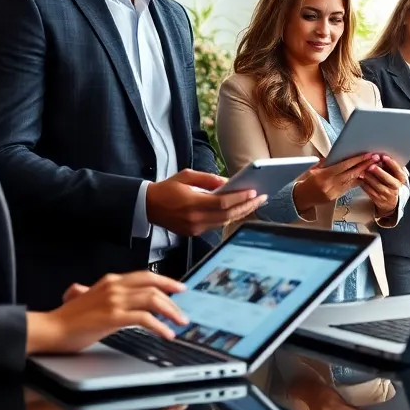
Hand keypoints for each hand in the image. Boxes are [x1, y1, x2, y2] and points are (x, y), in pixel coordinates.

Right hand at [26, 271, 186, 354]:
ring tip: (179, 322)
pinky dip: (159, 325)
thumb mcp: (86, 299)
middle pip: (153, 286)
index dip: (165, 281)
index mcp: (110, 281)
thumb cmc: (66, 319)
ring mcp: (114, 300)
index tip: (179, 288)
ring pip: (152, 299)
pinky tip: (165, 333)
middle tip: (183, 311)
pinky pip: (144, 318)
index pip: (145, 276)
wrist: (50, 329)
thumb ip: (97, 294)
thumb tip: (95, 292)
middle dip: (173, 298)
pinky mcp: (113, 316)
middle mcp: (114, 286)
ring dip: (170, 311)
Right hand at [146, 168, 266, 235]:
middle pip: (227, 215)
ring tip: (255, 203)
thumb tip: (228, 182)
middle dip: (247, 206)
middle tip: (262, 198)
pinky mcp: (193, 233)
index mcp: (192, 203)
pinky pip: (216, 225)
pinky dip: (229, 217)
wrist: (147, 206)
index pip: (222, 203)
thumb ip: (208, 179)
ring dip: (241, 212)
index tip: (254, 192)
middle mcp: (194, 219)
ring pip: (224, 222)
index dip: (240, 198)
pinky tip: (239, 209)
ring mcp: (194, 228)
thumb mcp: (186, 176)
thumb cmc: (167, 188)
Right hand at [293, 154, 378, 210]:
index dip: (357, 160)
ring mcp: (334, 191)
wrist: (300, 198)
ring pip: (352, 181)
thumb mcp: (313, 169)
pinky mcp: (336, 197)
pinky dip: (357, 181)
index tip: (367, 155)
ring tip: (374, 166)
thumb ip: (325, 162)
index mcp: (324, 175)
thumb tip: (335, 155)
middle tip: (376, 159)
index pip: (344, 166)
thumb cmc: (306, 182)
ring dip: (364, 173)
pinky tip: (365, 176)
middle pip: (351, 173)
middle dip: (365, 165)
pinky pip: (349, 187)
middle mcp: (330, 184)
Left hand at [364, 155, 408, 218]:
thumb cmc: (391, 181)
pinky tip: (361, 179)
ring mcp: (387, 194)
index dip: (391, 163)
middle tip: (372, 166)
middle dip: (380, 172)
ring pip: (378, 186)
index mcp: (401, 178)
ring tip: (363, 171)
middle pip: (389, 180)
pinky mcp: (379, 199)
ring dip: (370, 178)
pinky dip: (365, 184)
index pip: (398, 170)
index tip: (384, 157)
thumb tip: (381, 156)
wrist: (390, 199)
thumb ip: (389, 165)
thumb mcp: (394, 173)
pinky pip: (371, 191)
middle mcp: (396, 187)